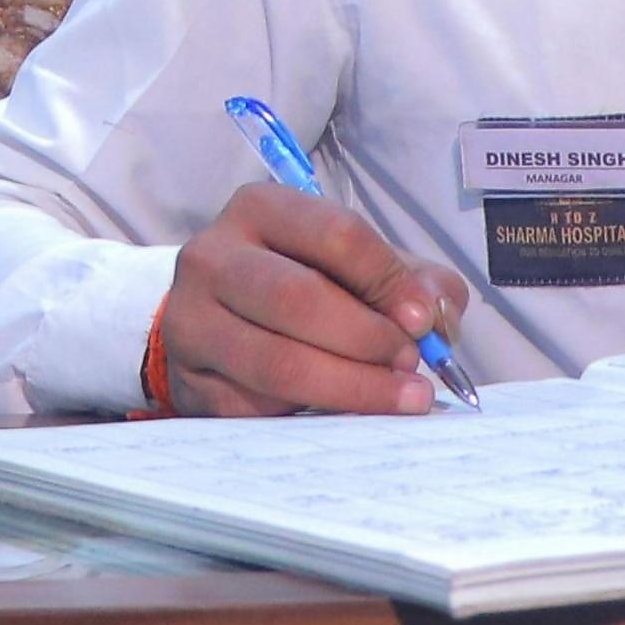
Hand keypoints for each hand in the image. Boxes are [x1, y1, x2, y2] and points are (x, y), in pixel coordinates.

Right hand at [158, 184, 469, 416]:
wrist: (220, 325)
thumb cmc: (305, 286)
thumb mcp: (358, 266)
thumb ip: (412, 279)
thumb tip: (435, 316)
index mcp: (260, 209)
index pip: (334, 234)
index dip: (387, 278)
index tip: (422, 319)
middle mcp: (212, 257)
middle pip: (298, 299)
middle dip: (367, 338)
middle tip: (408, 363)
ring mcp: (191, 321)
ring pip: (277, 362)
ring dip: (351, 387)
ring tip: (397, 397)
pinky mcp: (189, 381)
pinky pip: (258, 407)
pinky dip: (311, 416)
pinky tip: (345, 415)